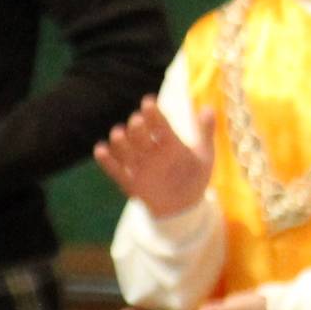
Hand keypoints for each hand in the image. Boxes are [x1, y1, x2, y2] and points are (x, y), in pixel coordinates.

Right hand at [94, 95, 211, 215]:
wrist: (184, 207)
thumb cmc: (194, 177)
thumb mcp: (204, 155)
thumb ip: (205, 133)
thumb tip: (210, 108)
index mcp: (169, 143)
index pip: (160, 126)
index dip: (153, 114)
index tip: (148, 101)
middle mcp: (151, 152)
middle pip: (140, 136)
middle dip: (138, 128)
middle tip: (137, 120)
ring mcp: (140, 166)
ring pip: (126, 151)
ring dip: (121, 142)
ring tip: (118, 133)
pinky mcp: (130, 182)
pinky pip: (116, 171)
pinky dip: (107, 161)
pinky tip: (100, 149)